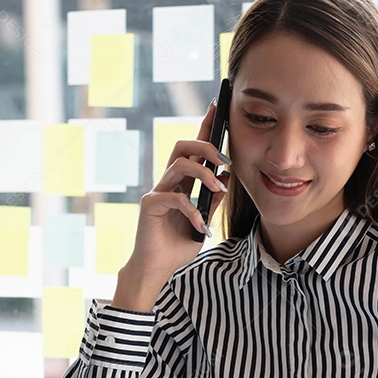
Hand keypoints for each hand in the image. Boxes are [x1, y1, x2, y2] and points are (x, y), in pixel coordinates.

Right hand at [113, 102, 229, 311]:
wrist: (157, 270)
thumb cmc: (177, 247)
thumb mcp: (203, 222)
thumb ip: (212, 201)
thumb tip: (226, 179)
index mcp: (181, 183)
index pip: (193, 150)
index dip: (204, 128)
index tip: (216, 108)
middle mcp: (168, 183)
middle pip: (182, 146)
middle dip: (205, 145)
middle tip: (225, 159)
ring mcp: (158, 192)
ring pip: (180, 165)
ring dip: (205, 175)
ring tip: (218, 190)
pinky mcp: (150, 206)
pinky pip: (176, 198)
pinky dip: (194, 212)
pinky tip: (202, 227)